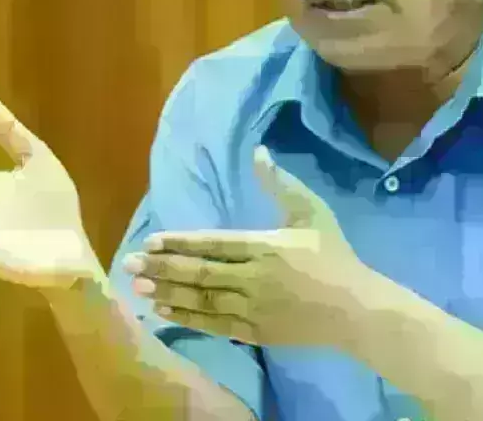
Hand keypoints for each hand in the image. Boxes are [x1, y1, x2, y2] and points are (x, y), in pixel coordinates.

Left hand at [123, 146, 376, 346]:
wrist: (355, 309)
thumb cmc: (334, 255)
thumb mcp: (312, 212)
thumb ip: (281, 183)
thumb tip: (258, 151)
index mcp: (266, 246)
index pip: (214, 244)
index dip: (180, 244)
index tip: (151, 242)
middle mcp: (253, 278)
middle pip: (200, 273)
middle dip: (161, 268)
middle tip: (128, 266)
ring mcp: (252, 308)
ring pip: (202, 300)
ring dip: (167, 293)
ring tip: (137, 288)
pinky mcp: (254, 331)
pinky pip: (214, 324)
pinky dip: (186, 317)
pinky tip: (163, 311)